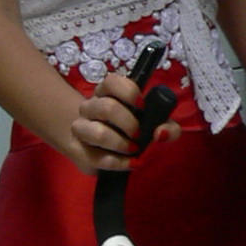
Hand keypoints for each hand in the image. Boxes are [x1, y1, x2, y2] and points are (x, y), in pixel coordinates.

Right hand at [60, 69, 180, 173]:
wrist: (101, 151)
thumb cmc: (129, 131)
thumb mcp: (152, 126)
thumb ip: (166, 126)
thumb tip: (161, 133)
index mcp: (107, 93)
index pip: (111, 82)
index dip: (128, 92)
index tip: (142, 106)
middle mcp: (90, 107)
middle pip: (106, 107)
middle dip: (128, 123)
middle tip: (139, 135)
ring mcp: (81, 128)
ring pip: (96, 132)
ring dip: (119, 143)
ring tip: (133, 149)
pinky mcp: (79, 151)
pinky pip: (95, 157)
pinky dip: (118, 162)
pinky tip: (132, 163)